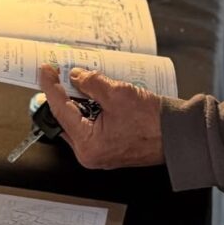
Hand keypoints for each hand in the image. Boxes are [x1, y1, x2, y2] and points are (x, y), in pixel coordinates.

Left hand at [39, 65, 163, 168]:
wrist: (177, 135)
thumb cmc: (153, 123)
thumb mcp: (117, 94)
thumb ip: (91, 83)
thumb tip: (76, 77)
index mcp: (88, 145)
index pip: (60, 111)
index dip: (51, 87)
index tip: (46, 71)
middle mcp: (90, 153)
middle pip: (65, 117)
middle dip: (62, 94)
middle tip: (59, 73)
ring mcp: (99, 151)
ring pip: (78, 120)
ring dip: (78, 100)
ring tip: (81, 80)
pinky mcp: (108, 145)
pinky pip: (90, 124)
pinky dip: (89, 108)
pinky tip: (94, 93)